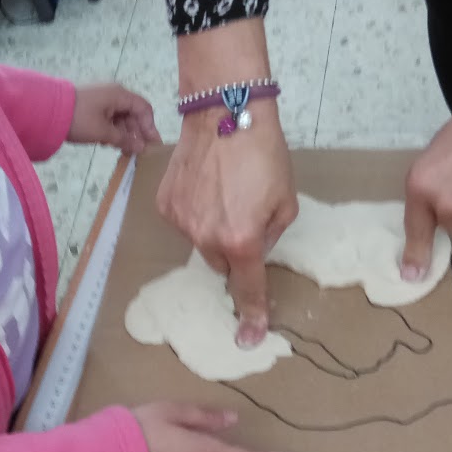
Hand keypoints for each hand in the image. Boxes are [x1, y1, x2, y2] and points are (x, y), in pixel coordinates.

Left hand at [68, 83, 160, 152]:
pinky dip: (111, 130)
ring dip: (123, 133)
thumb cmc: (79, 119)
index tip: (151, 145)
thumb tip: (141, 147)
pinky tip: (108, 143)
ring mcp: (101, 98)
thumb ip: (124, 139)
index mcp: (119, 94)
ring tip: (121, 149)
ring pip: (120, 116)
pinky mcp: (91, 105)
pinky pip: (108, 117)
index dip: (150, 127)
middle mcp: (113, 93)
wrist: (46, 110)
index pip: (144, 108)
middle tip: (136, 151)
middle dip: (136, 132)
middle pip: (133, 113)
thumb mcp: (103, 132)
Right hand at [158, 101, 297, 347]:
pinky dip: (195, 210)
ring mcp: (181, 221)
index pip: (248, 288)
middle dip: (235, 248)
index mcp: (242, 240)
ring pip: (201, 242)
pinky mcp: (165, 204)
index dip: (252, 314)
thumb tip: (256, 249)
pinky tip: (206, 183)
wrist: (224, 112)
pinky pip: (184, 221)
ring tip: (224, 191)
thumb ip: (271, 235)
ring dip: (213, 227)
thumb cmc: (263, 153)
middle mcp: (206, 237)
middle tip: (245, 214)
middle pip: (222, 264)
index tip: (249, 339)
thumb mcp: (286, 201)